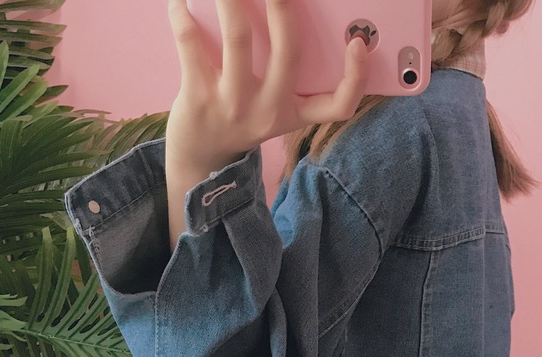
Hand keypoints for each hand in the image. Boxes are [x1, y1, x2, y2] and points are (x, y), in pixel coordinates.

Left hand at [165, 0, 369, 179]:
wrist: (201, 156)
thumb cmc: (242, 118)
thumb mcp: (274, 109)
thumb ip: (286, 76)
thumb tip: (285, 12)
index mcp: (294, 112)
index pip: (339, 106)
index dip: (356, 78)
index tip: (358, 44)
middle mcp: (268, 110)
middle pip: (289, 53)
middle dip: (284, 7)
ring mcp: (233, 104)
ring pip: (238, 38)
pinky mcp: (198, 96)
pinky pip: (190, 42)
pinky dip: (183, 12)